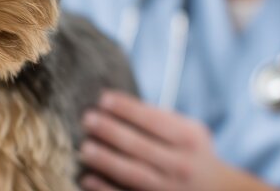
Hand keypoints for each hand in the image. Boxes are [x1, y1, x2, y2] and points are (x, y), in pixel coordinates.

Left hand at [78, 91, 276, 190]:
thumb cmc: (194, 152)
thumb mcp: (190, 131)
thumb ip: (162, 119)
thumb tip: (118, 105)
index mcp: (188, 138)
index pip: (153, 119)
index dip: (127, 108)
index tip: (103, 98)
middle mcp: (180, 163)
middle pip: (140, 145)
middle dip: (111, 131)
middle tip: (88, 118)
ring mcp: (169, 187)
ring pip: (133, 173)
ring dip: (106, 160)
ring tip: (85, 148)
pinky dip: (106, 189)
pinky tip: (87, 178)